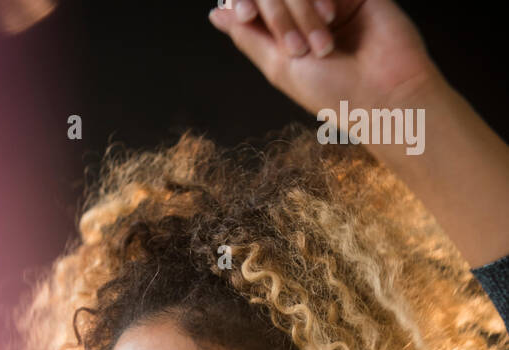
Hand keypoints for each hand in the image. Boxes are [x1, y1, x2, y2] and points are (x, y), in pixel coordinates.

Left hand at [207, 0, 439, 116]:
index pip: (255, 1)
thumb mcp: (278, 67)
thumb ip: (248, 36)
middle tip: (299, 48)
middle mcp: (306, 12)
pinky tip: (334, 19)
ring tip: (324, 44)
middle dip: (279, 14)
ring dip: (301, 10)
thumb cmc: (332, 91)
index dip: (246, 2)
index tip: (247, 16)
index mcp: (285, 33)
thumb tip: (216, 14)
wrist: (382, 92)